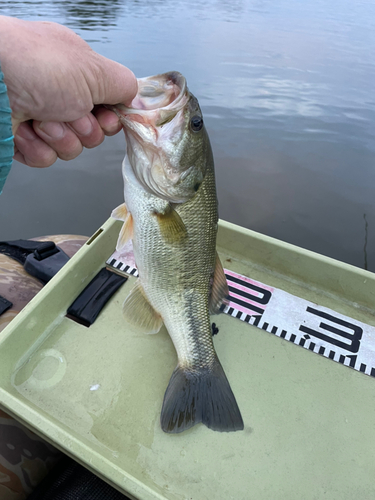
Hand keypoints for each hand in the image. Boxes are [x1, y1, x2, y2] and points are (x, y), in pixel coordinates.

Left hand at [0, 16, 136, 166]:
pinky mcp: (21, 139)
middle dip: (84, 129)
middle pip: (92, 132)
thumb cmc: (38, 66)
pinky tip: (26, 130)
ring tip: (42, 119)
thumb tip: (134, 98)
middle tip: (69, 113)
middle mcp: (59, 94)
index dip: (110, 118)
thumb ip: (124, 85)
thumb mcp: (95, 70)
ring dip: (60, 138)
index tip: (106, 118)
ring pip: (70, 148)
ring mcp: (39, 117)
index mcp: (77, 72)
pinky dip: (38, 147)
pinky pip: (45, 158)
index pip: (107, 106)